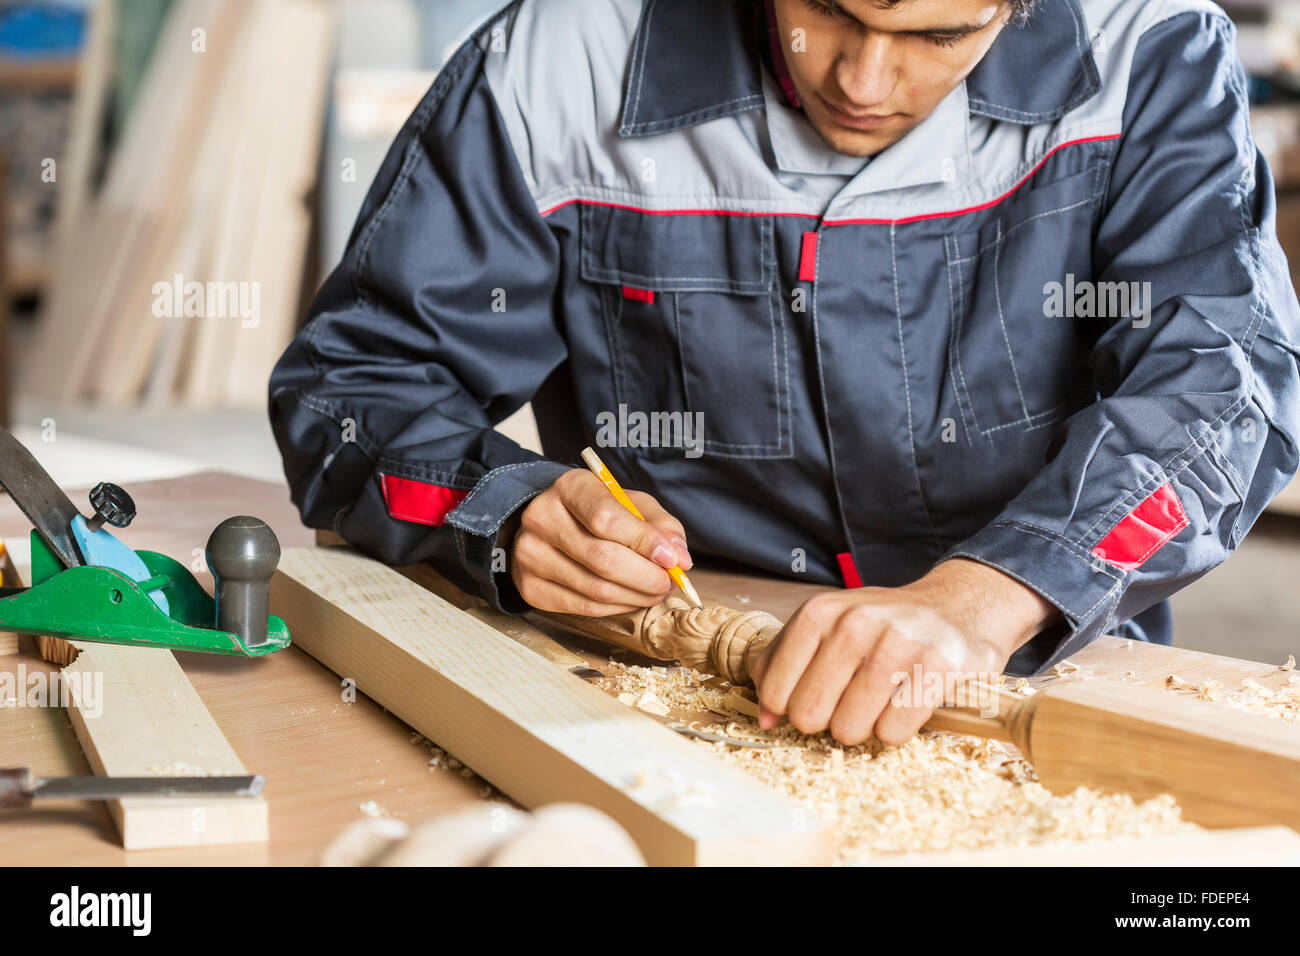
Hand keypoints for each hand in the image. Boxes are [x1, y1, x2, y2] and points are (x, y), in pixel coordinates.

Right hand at [510, 468, 691, 615]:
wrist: (548, 523)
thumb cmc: (595, 511)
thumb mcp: (628, 502)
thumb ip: (658, 524)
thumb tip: (680, 558)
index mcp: (569, 488)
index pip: (607, 519)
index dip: (645, 543)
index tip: (674, 559)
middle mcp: (542, 518)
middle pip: (603, 559)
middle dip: (647, 577)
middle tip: (670, 583)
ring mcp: (531, 555)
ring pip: (596, 589)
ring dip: (636, 596)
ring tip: (655, 591)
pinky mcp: (530, 587)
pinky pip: (583, 607)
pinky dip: (617, 607)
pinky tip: (631, 598)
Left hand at [750, 559, 1058, 745]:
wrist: (957, 607)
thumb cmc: (883, 625)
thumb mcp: (827, 627)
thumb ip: (784, 664)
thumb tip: (766, 718)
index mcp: (820, 612)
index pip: (775, 688)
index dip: (788, 706)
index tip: (809, 700)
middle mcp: (855, 623)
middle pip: (809, 714)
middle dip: (826, 720)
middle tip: (848, 702)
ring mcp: (898, 644)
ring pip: (850, 729)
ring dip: (863, 727)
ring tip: (879, 702)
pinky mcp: (938, 668)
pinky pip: (892, 732)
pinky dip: (895, 730)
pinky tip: (905, 705)